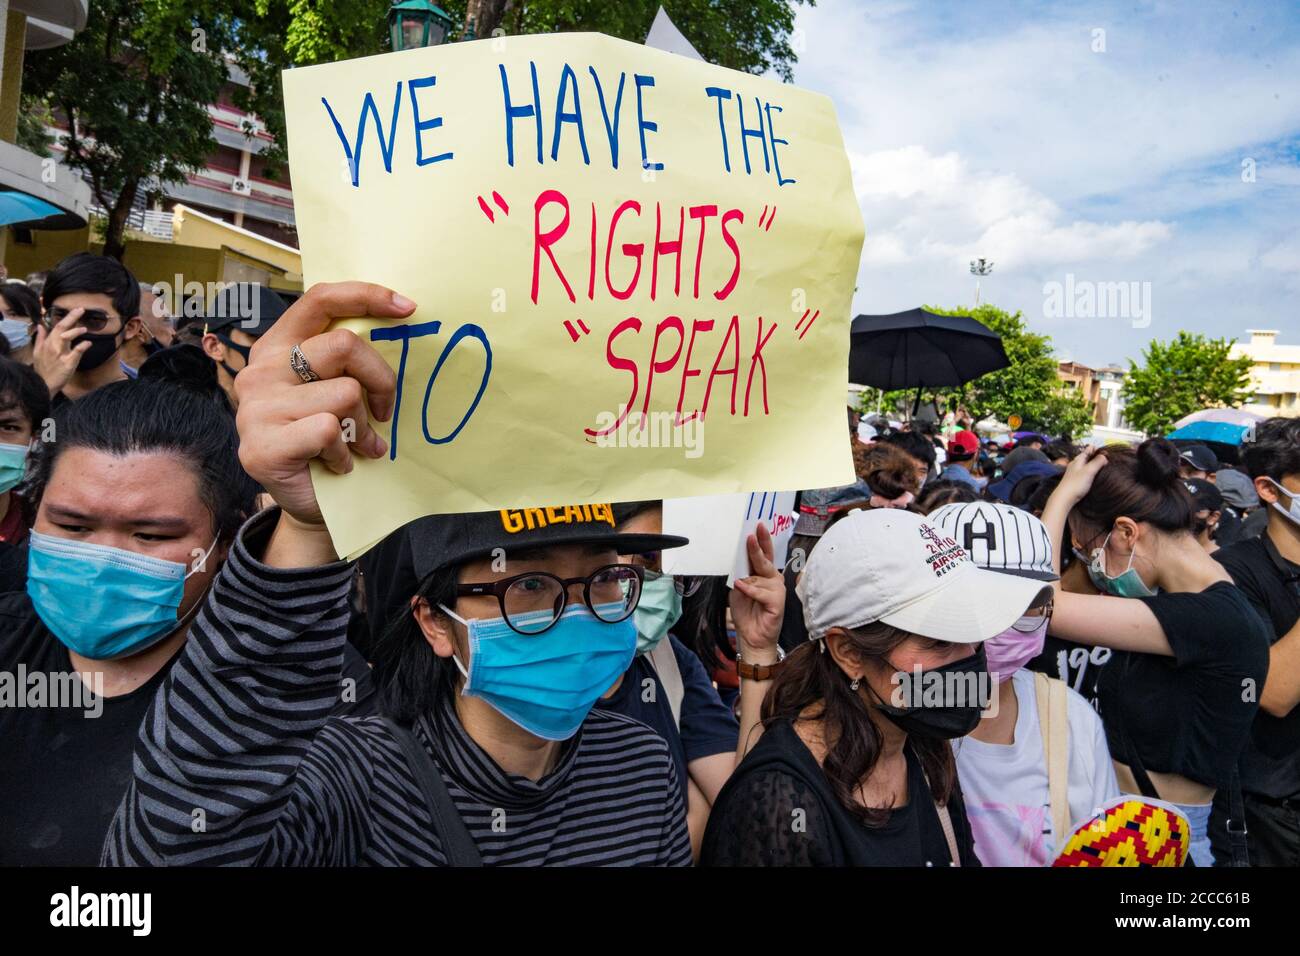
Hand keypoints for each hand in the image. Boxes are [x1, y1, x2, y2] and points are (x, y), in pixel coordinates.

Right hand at [32, 308, 90, 394]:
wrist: (43, 385)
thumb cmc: (42, 368)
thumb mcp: (37, 352)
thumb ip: (40, 338)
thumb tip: (40, 326)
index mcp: (47, 343)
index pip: (57, 326)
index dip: (67, 317)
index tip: (77, 310)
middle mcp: (53, 346)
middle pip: (61, 328)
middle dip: (71, 317)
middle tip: (81, 309)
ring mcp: (60, 354)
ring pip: (66, 338)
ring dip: (75, 331)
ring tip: (84, 328)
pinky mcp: (67, 363)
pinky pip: (76, 353)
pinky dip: (82, 346)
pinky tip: (88, 343)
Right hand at [235, 282, 414, 528]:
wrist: (311, 504)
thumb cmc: (331, 442)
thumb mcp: (338, 390)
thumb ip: (348, 362)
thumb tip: (402, 322)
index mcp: (279, 346)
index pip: (321, 300)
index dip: (366, 296)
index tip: (408, 308)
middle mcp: (261, 370)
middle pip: (345, 345)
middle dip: (381, 380)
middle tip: (384, 412)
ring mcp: (256, 408)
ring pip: (345, 394)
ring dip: (362, 427)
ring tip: (354, 446)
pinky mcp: (262, 445)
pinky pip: (330, 431)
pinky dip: (345, 454)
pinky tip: (336, 465)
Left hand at [729, 522, 784, 664]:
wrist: (751, 636)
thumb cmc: (747, 612)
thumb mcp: (738, 588)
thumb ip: (741, 573)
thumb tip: (738, 558)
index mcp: (764, 574)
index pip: (764, 553)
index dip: (762, 539)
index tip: (758, 525)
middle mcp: (773, 579)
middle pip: (765, 559)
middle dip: (758, 545)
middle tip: (752, 533)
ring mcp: (777, 590)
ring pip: (759, 576)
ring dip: (747, 579)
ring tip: (740, 586)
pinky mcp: (777, 602)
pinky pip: (760, 591)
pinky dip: (749, 589)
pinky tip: (741, 587)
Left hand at [1057, 449, 1108, 504]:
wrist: (1064, 498)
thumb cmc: (1076, 484)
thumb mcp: (1089, 471)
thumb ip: (1097, 462)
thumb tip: (1104, 456)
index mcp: (1078, 459)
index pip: (1089, 449)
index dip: (1098, 450)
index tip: (1107, 454)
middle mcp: (1076, 464)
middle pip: (1088, 456)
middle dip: (1097, 457)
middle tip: (1107, 461)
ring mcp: (1075, 472)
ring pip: (1086, 464)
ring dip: (1095, 465)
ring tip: (1103, 467)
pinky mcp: (1075, 479)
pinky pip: (1085, 472)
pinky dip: (1091, 472)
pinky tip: (1094, 475)